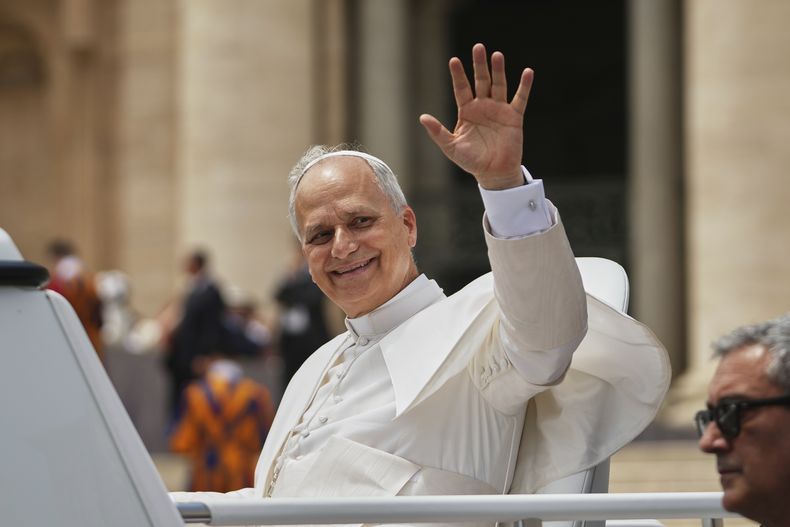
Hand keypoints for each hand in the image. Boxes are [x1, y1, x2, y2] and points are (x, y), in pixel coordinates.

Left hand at [419, 43, 533, 189]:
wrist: (493, 173)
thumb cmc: (471, 161)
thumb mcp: (451, 147)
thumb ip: (438, 132)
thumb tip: (422, 117)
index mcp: (467, 111)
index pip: (461, 88)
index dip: (458, 75)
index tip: (454, 61)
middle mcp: (483, 106)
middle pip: (481, 81)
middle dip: (479, 65)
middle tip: (478, 47)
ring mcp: (499, 109)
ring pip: (499, 85)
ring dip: (498, 70)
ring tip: (497, 55)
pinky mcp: (514, 117)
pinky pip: (520, 98)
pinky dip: (524, 86)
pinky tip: (528, 72)